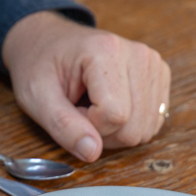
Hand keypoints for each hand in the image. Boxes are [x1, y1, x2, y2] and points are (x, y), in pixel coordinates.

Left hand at [2, 11, 170, 162]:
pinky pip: (152, 122)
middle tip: (78, 108)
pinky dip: (128, 124)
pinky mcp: (159, 77)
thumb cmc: (39, 65)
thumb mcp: (37, 96)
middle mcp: (138, 54)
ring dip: (115, 130)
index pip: (115, 115)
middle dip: (102, 131)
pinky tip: (108, 105)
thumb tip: (92, 152)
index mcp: (106, 51)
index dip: (87, 125)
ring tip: (91, 105)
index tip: (69, 107)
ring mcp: (153, 65)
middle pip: (134, 128)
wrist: (47, 42)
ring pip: (145, 129)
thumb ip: (63, 126)